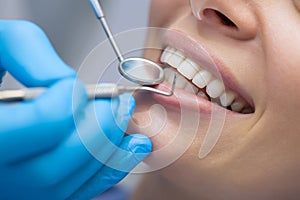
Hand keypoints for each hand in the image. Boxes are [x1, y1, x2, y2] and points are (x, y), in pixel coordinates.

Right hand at [0, 20, 151, 199]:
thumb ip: (29, 51)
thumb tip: (67, 82)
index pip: (40, 126)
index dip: (67, 102)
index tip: (73, 86)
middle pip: (55, 166)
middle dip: (99, 127)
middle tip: (114, 100)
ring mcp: (15, 188)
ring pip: (70, 182)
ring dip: (109, 144)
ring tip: (122, 113)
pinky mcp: (37, 191)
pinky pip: (79, 190)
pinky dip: (112, 166)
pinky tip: (132, 144)